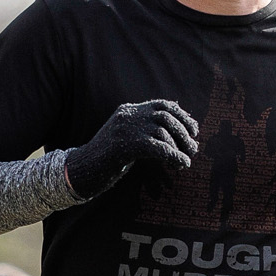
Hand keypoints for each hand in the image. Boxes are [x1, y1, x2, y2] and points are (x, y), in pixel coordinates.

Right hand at [66, 100, 198, 199]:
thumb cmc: (107, 159)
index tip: (194, 129)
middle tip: (193, 148)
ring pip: (164, 132)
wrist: (82, 169)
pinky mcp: (125, 145)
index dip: (182, 115)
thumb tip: (178, 134)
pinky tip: (182, 165)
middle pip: (165, 117)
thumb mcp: (127, 139)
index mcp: (128, 111)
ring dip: (180, 147)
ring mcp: (125, 129)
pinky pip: (158, 148)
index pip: (162, 105)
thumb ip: (146, 132)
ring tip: (186, 160)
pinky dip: (174, 156)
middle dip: (184, 132)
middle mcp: (128, 115)